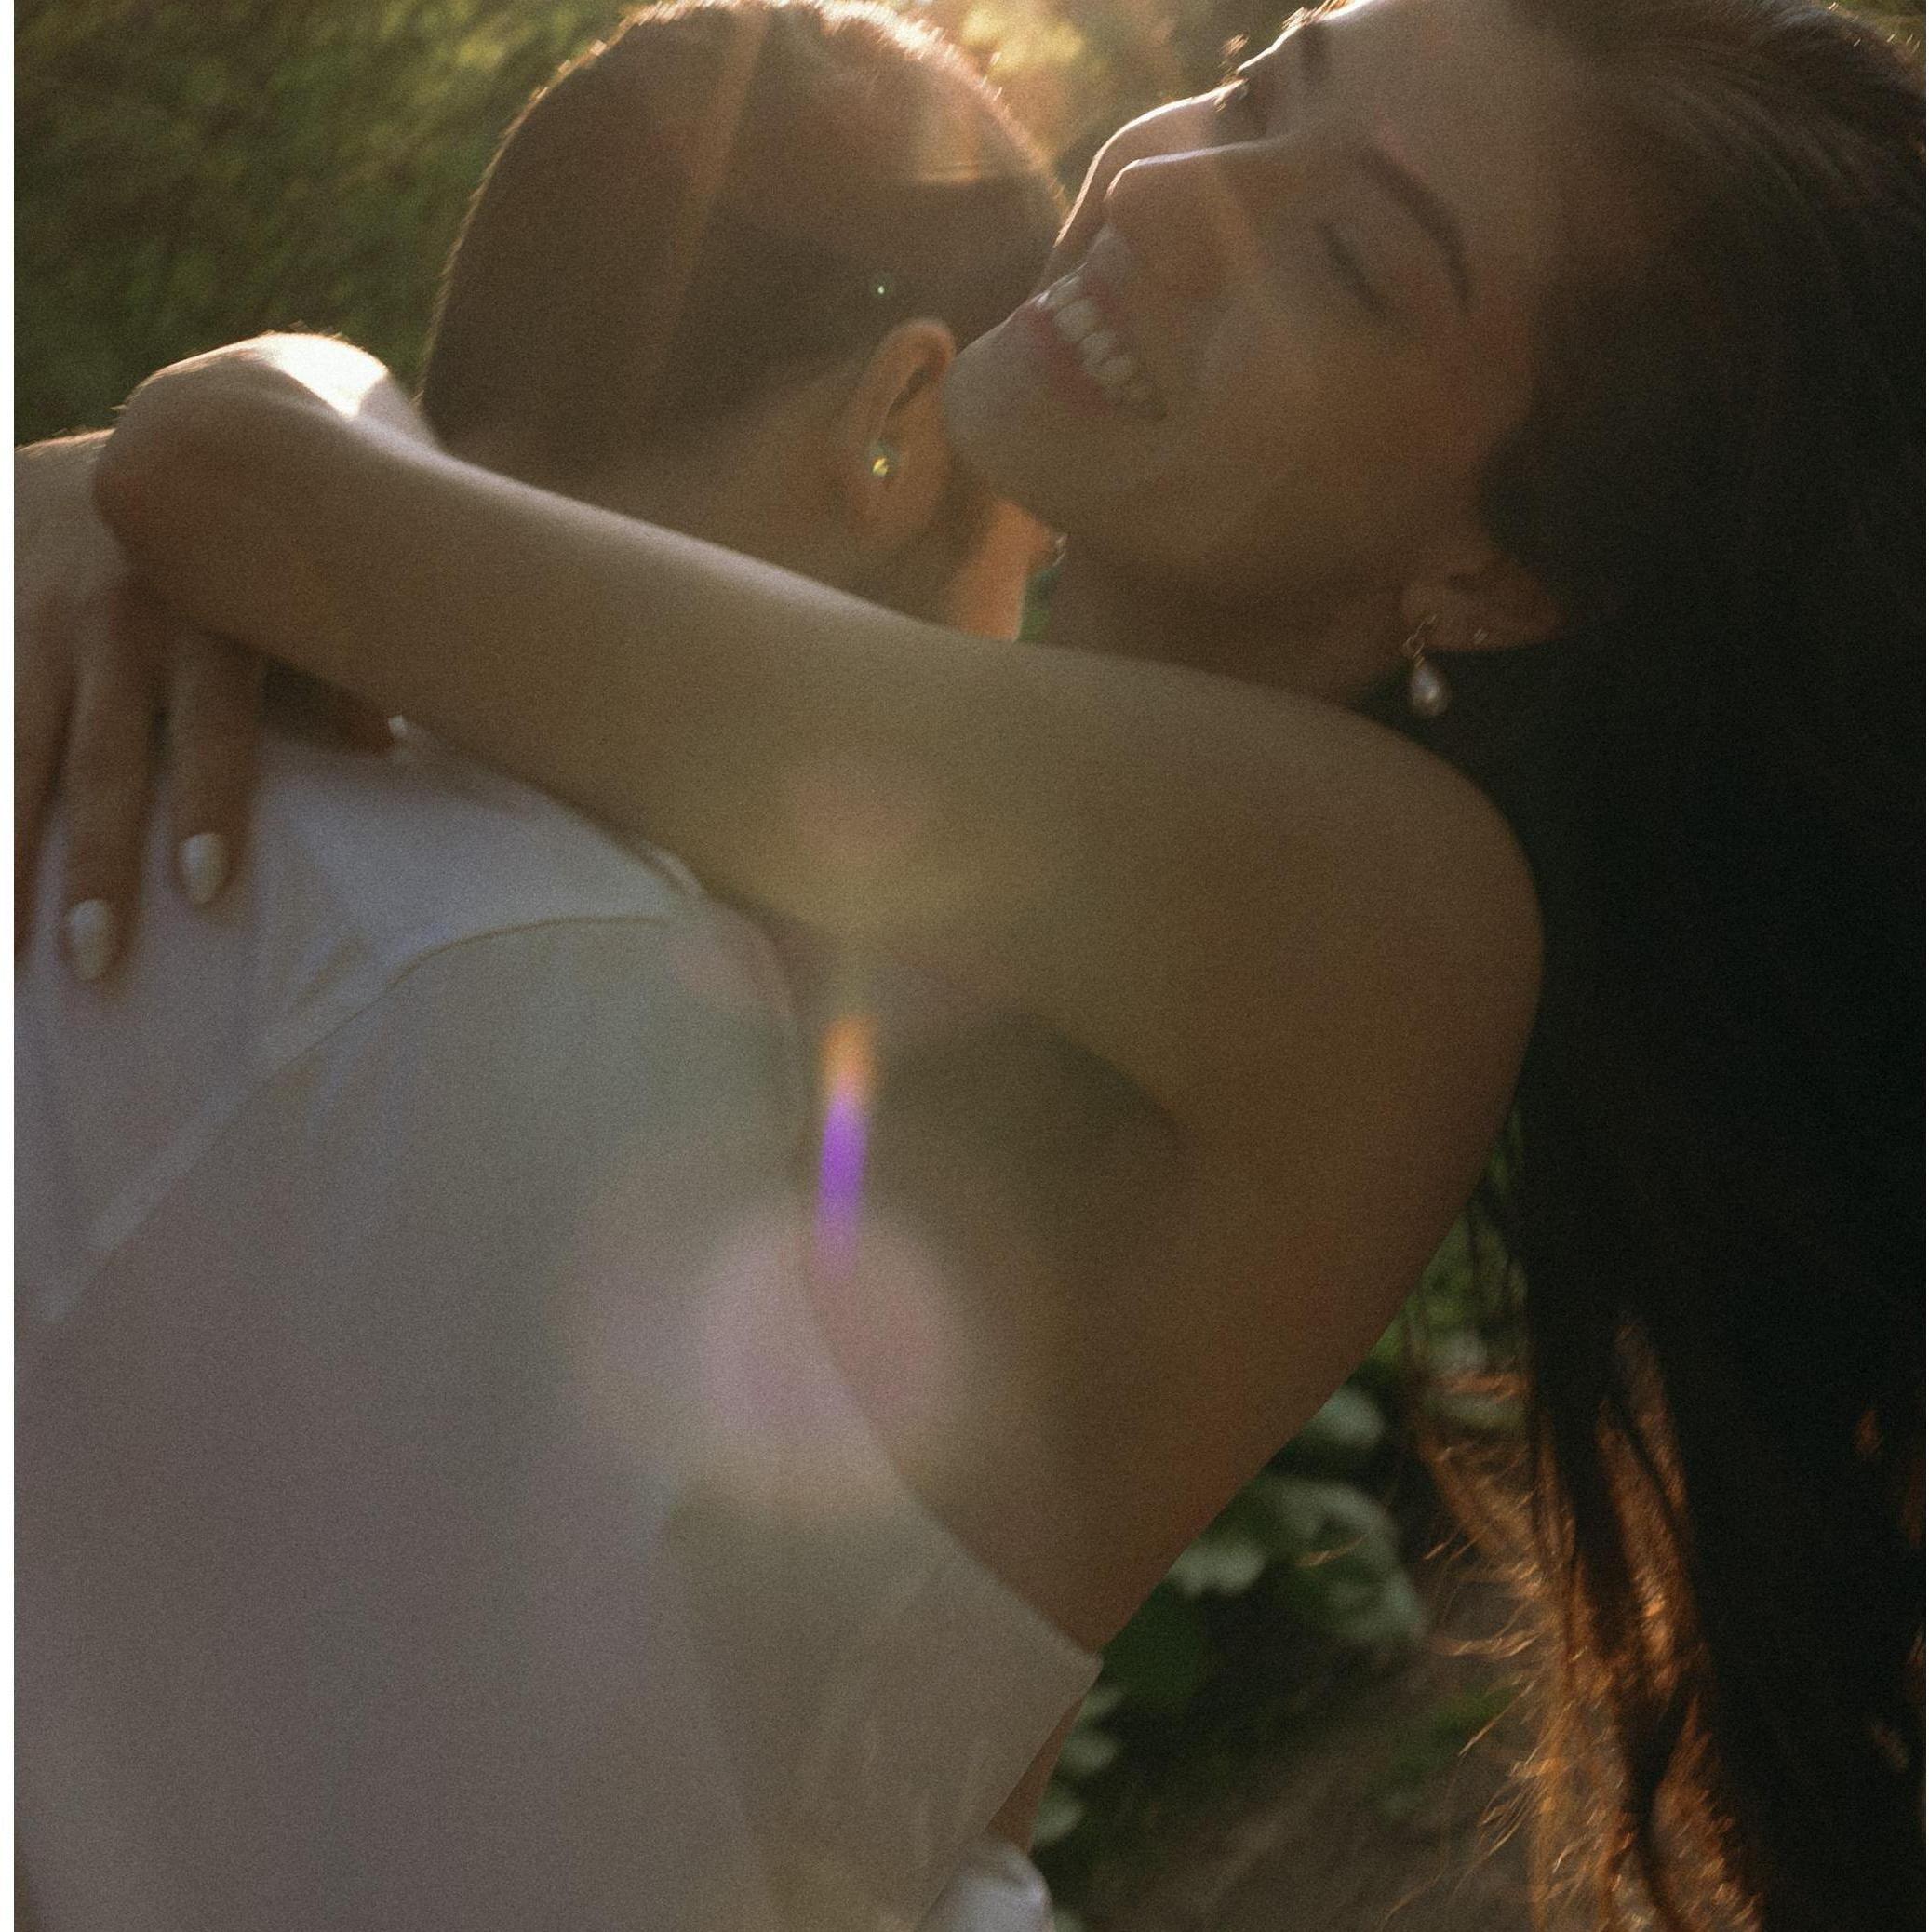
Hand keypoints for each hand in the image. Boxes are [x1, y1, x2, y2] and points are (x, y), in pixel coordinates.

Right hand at [16, 434, 383, 981]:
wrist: (150, 442)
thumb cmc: (261, 541)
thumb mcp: (304, 585)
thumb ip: (333, 667)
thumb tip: (382, 748)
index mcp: (214, 614)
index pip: (213, 723)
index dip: (209, 801)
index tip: (209, 889)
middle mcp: (118, 618)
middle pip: (102, 758)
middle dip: (93, 863)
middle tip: (93, 961)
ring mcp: (37, 614)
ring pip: (13, 746)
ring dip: (7, 852)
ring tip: (6, 952)